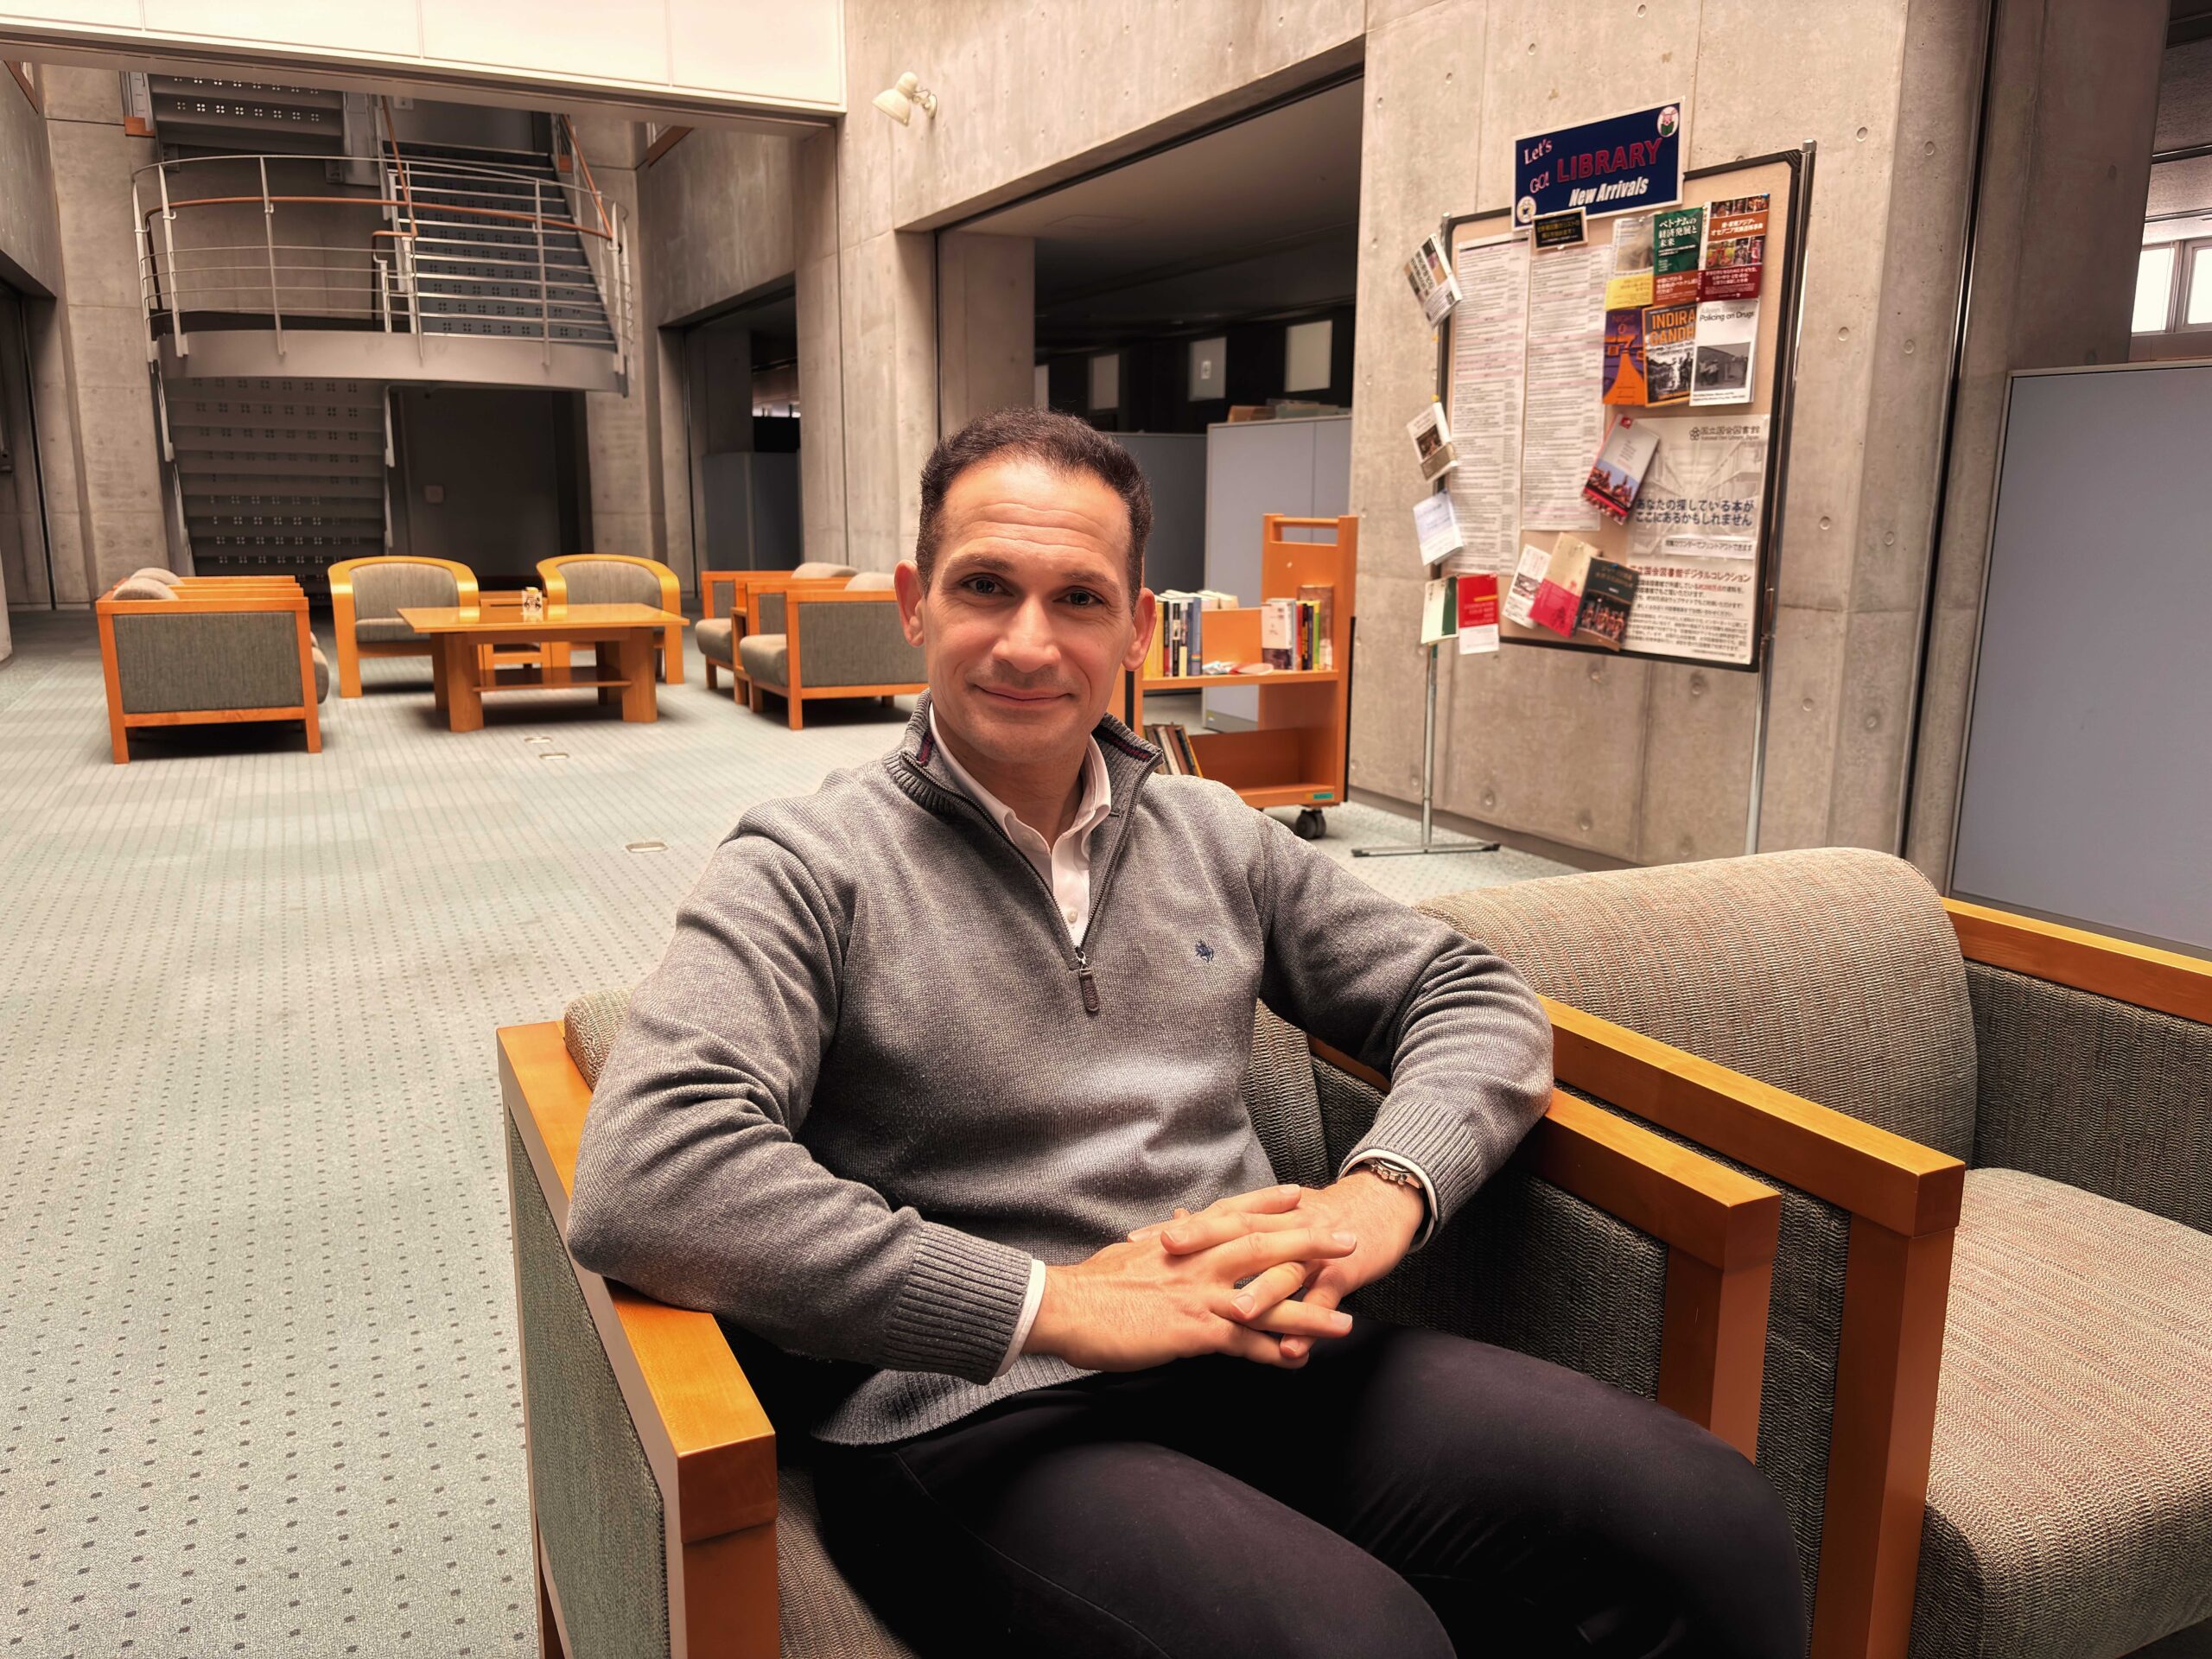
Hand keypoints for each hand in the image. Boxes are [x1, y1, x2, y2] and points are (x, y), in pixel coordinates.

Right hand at [1024, 1192, 1358, 1372]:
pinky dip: (1274, 1352)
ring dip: (1309, 1310)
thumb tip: (1167, 1237)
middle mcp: (1198, 1260)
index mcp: (1182, 1241)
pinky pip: (1245, 1342)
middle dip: (1309, 1242)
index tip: (1299, 1194)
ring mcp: (1199, 1295)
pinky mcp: (1194, 1331)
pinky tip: (1298, 1361)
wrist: (1065, 1307)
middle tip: (1347, 1240)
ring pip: (1267, 1298)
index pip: (1233, 1213)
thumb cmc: (1092, 1285)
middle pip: (1264, 1245)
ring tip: (1344, 1322)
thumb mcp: (1131, 1254)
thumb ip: (1159, 1247)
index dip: (1268, 1203)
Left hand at [1142, 1170, 1423, 1361]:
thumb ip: (1225, 1225)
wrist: (1377, 1207)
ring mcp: (1312, 1251)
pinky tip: (1292, 1350)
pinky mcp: (1342, 1272)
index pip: (1212, 1220)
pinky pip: (1324, 1300)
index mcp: (1261, 1218)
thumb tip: (1178, 1221)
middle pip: (1239, 1235)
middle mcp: (1281, 1230)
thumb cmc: (1316, 1218)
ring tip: (1234, 1315)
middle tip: (1168, 1257)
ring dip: (1261, 1295)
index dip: (1175, 1231)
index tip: (1135, 1241)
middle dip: (1204, 1246)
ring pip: (1283, 1272)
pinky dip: (1309, 1323)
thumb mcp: (1269, 1216)